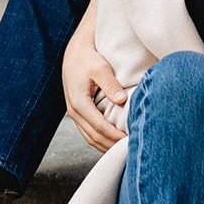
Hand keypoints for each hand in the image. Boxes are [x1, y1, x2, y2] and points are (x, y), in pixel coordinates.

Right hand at [62, 13, 127, 152]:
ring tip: (122, 151)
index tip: (129, 142)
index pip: (99, 127)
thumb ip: (110, 84)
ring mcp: (74, 113)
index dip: (115, 137)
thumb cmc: (87, 58)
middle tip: (129, 150)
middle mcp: (74, 111)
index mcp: (79, 102)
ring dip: (105, 146)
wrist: (74, 52)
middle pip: (94, 137)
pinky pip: (88, 132)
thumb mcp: (100, 67)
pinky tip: (112, 142)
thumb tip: (121, 100)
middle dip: (111, 146)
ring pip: (90, 137)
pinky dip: (100, 140)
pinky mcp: (78, 112)